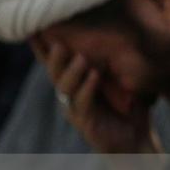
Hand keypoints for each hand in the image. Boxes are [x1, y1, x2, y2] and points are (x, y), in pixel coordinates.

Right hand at [30, 37, 158, 154]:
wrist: (135, 140)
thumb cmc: (128, 106)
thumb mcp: (120, 80)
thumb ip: (112, 60)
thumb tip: (117, 30)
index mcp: (74, 82)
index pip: (56, 62)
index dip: (43, 48)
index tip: (34, 29)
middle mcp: (70, 95)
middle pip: (55, 73)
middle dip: (54, 56)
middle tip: (59, 40)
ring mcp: (75, 110)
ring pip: (65, 88)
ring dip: (72, 71)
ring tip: (80, 57)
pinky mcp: (85, 123)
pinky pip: (83, 103)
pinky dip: (88, 88)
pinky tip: (94, 76)